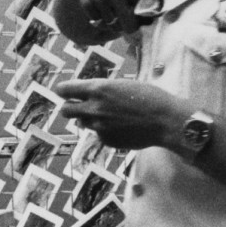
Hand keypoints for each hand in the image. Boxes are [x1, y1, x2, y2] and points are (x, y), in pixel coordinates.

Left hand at [54, 79, 188, 150]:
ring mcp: (99, 127)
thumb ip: (103, 91)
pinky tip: (123, 127)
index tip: (61, 92)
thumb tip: (89, 97)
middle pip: (66, 110)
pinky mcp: (106, 140)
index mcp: (98, 89)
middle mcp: (94, 108)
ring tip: (109, 115)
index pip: (66, 90)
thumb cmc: (149, 97)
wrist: (164, 120)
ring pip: (83, 123)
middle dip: (69, 107)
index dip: (62, 90)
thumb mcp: (122, 85)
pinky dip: (106, 131)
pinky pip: (99, 134)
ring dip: (89, 119)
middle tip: (75, 106)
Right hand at [61, 0, 147, 37]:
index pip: (145, 16)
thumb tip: (155, 14)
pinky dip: (100, 18)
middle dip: (131, 28)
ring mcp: (101, 0)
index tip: (142, 18)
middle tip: (129, 24)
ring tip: (114, 11)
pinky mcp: (87, 3)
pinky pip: (97, 21)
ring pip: (112, 26)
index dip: (144, 19)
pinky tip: (102, 7)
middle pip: (129, 27)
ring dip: (114, 22)